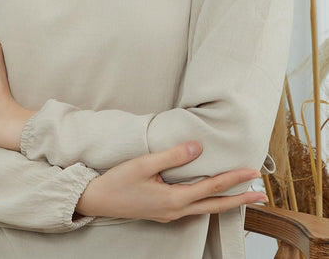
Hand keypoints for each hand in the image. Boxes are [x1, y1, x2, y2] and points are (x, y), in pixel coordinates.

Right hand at [75, 141, 266, 221]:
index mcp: (174, 199)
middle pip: (216, 205)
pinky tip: (213, 198)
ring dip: (228, 202)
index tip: (253, 172)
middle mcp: (177, 210)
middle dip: (241, 199)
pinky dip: (210, 203)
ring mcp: (171, 214)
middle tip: (262, 194)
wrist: (97, 201)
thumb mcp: (145, 164)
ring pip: (207, 209)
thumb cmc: (118, 180)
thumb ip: (173, 156)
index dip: (234, 179)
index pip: (212, 187)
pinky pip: (195, 208)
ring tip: (245, 196)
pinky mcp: (165, 212)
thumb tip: (198, 147)